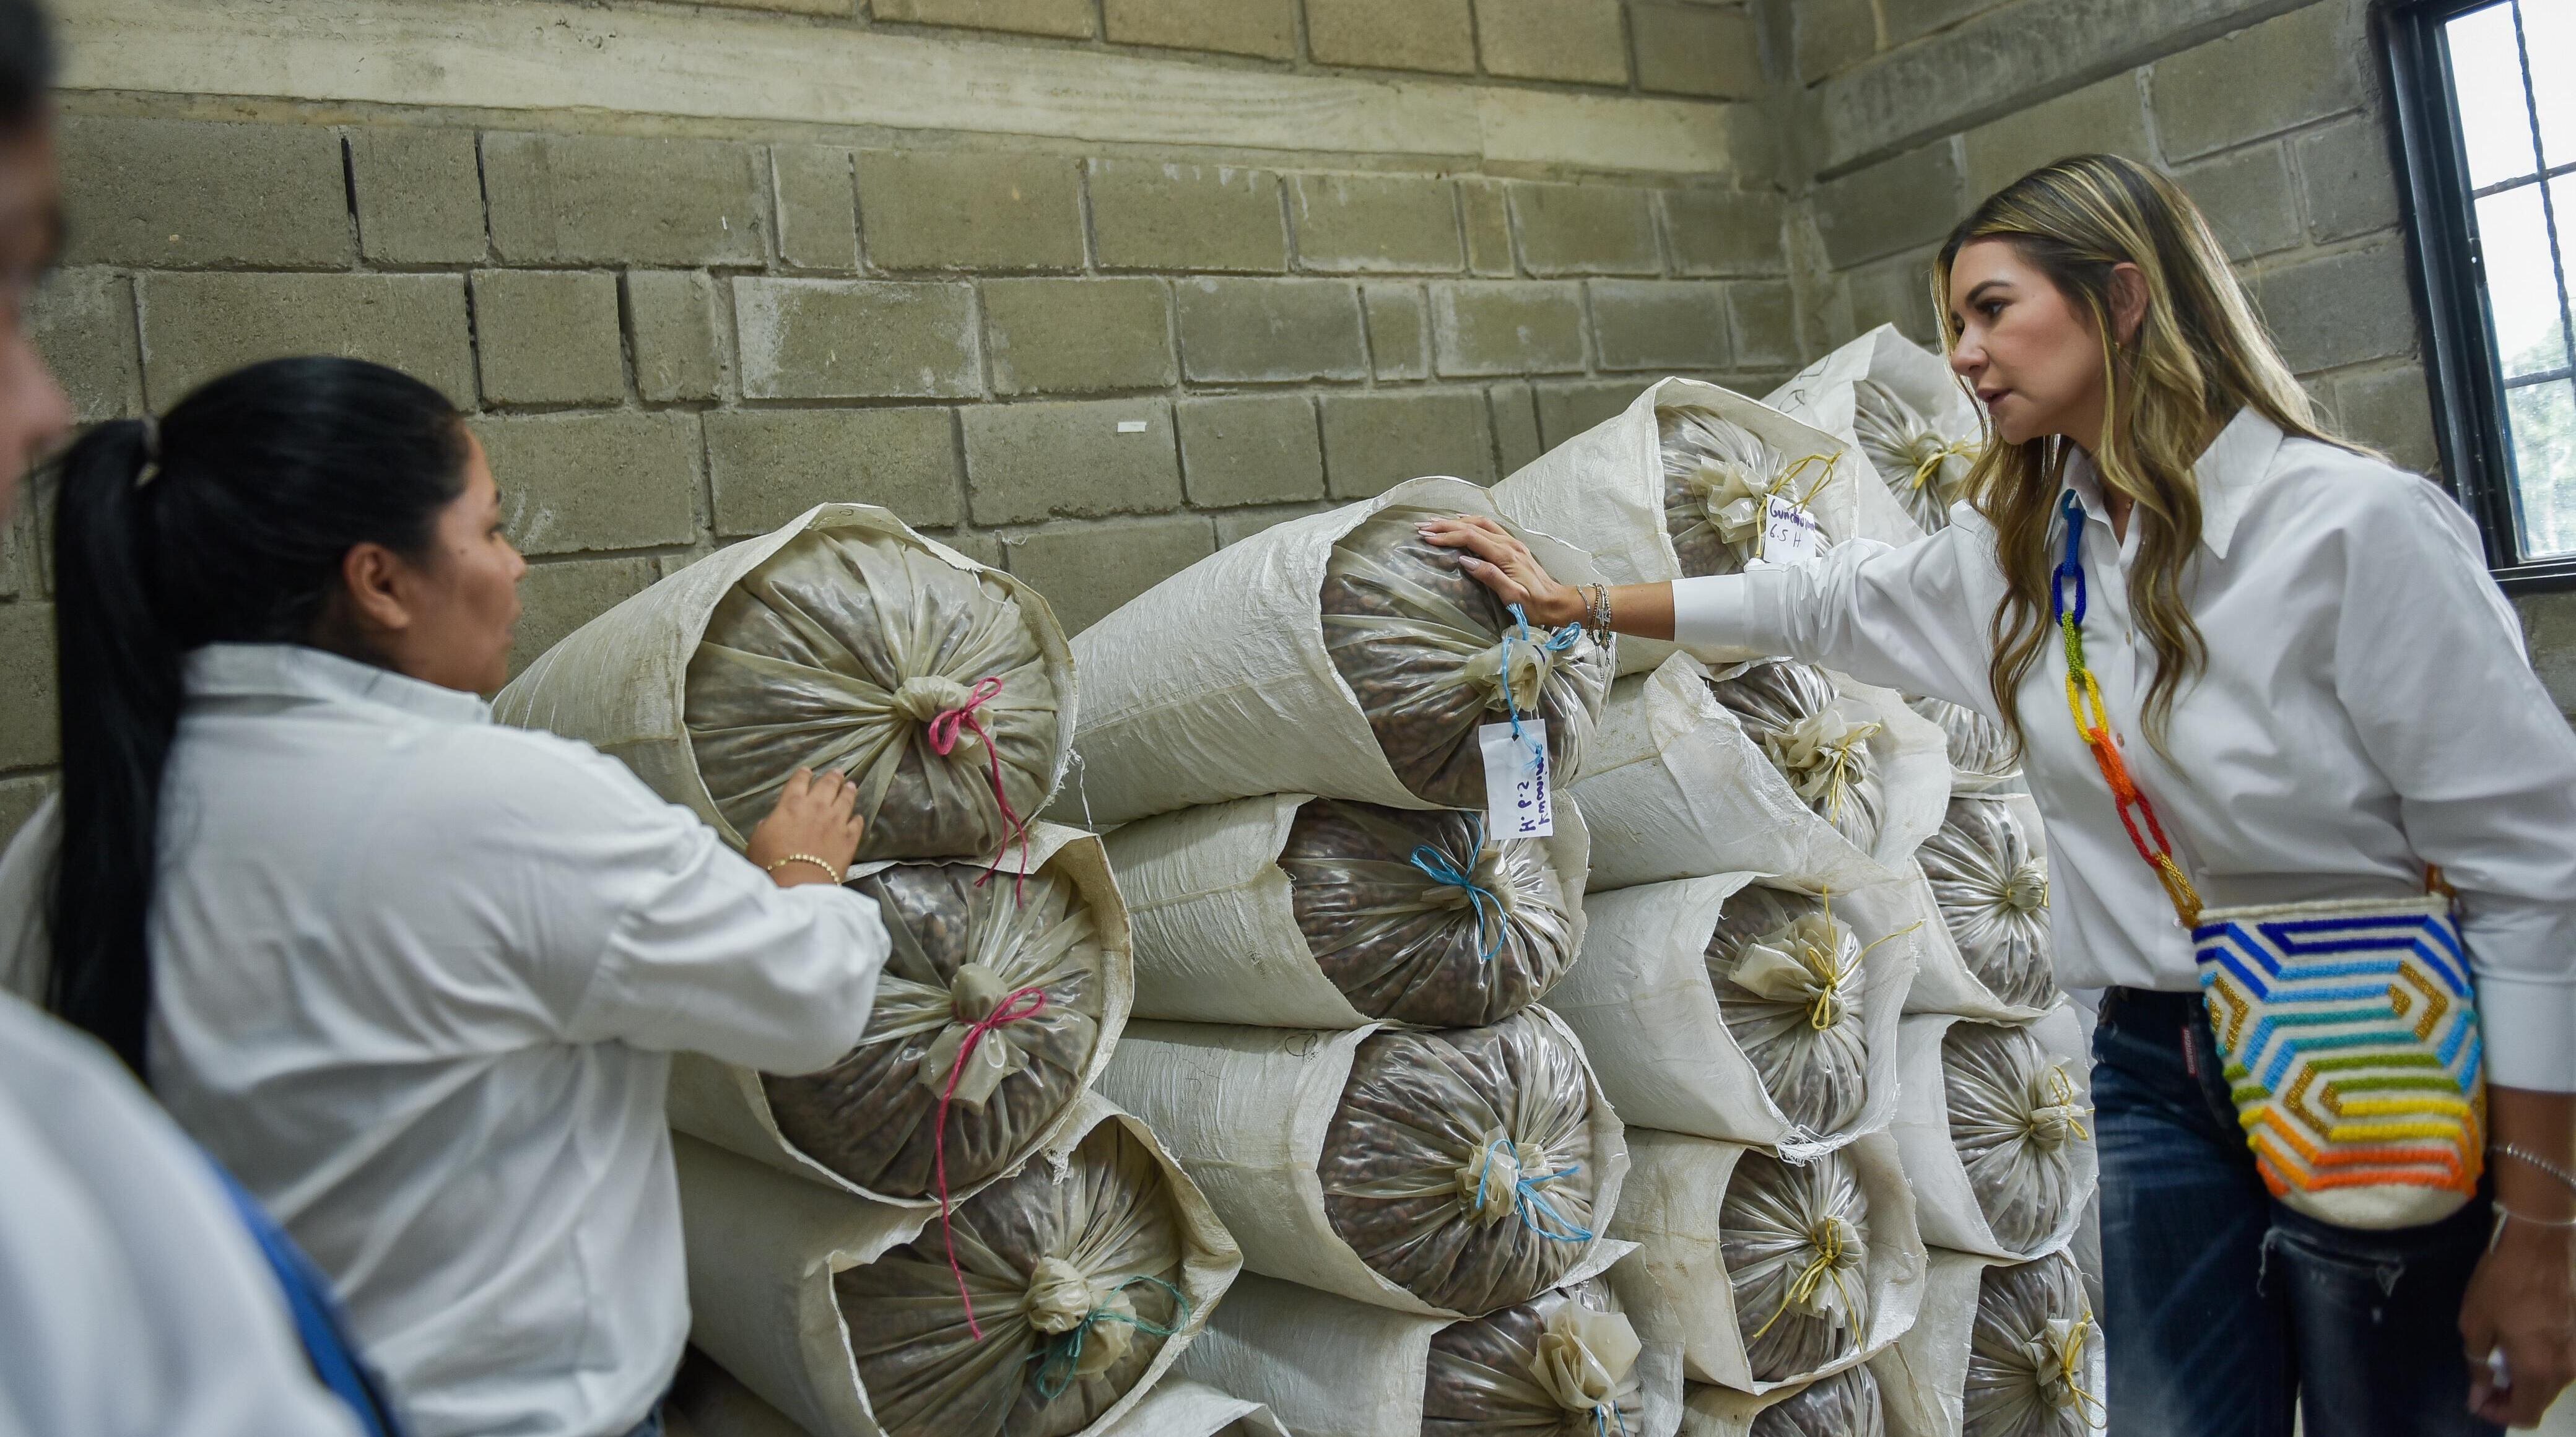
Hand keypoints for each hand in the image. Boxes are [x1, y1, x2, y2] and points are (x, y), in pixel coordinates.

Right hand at [747, 767, 865, 887]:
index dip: (803, 774)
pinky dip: (857, 818)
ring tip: (851, 786)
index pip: (799, 781)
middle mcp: (817, 806)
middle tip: (837, 772)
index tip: (807, 771)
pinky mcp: (850, 836)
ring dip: (848, 791)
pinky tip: (857, 817)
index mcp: (792, 804)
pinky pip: (856, 823)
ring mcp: (836, 820)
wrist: (798, 880)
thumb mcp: (759, 839)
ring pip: (846, 799)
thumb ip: (767, 825)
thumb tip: (772, 821)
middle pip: (828, 784)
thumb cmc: (771, 860)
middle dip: (832, 777)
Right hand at [1416, 515, 1584, 627]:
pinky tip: (1463, 523)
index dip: (1447, 536)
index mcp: (1506, 555)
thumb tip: (1465, 560)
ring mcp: (1512, 543)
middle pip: (1473, 526)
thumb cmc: (1534, 605)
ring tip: (1437, 522)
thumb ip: (1490, 576)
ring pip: (1481, 523)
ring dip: (1458, 521)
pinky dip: (1471, 523)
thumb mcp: (1512, 596)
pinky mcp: (1514, 546)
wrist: (1557, 603)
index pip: (1471, 538)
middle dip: (1446, 525)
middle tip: (1424, 526)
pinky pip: (1489, 527)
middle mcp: (1508, 544)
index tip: (1427, 537)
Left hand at [2462, 1215, 2575, 1426]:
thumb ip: (2478, 1364)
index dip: (2498, 1412)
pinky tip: (2519, 1342)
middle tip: (2485, 1380)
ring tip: (2499, 1358)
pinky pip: (2561, 1360)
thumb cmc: (2502, 1281)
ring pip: (2552, 1381)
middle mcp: (2567, 1368)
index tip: (2479, 1398)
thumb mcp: (2475, 1323)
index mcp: (2540, 1369)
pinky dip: (2540, 1360)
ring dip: (2526, 1378)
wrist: (2540, 1242)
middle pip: (2540, 1399)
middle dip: (2511, 1397)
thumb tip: (2479, 1393)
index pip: (2525, 1414)